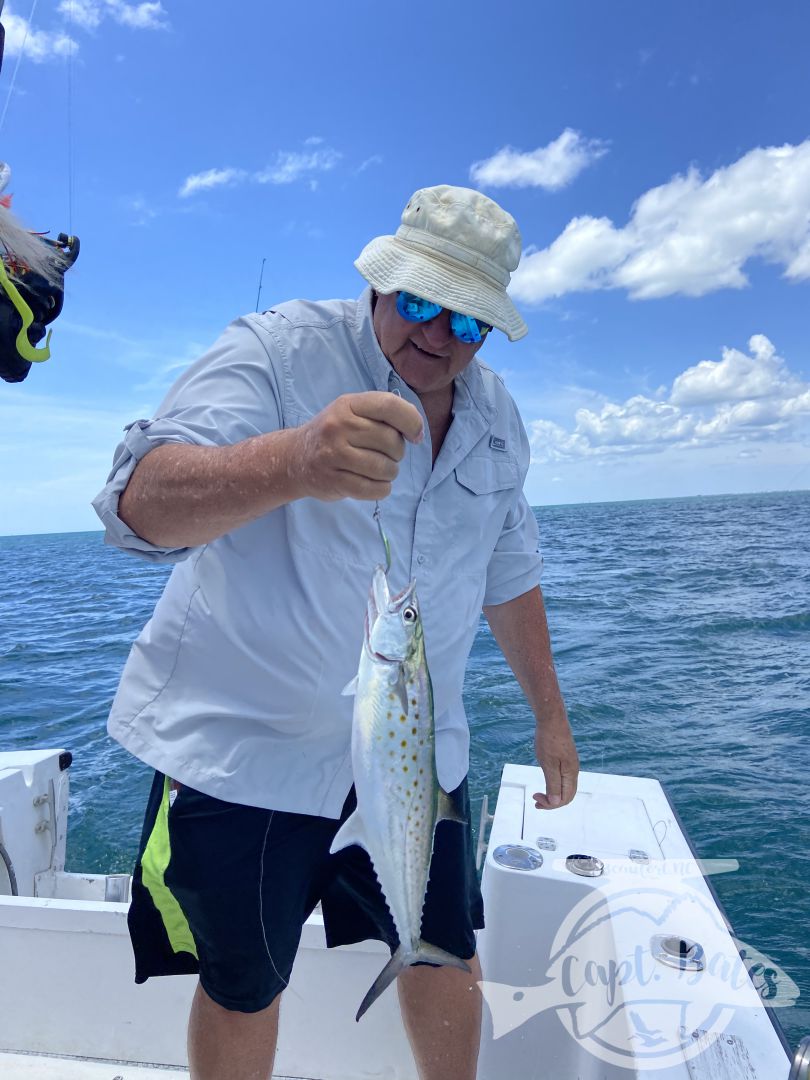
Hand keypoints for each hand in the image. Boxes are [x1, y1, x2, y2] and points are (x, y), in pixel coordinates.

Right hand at [294, 392, 423, 501]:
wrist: (295, 458)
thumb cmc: (335, 434)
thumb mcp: (352, 412)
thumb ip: (383, 415)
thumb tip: (416, 432)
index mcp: (348, 404)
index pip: (389, 405)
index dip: (411, 421)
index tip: (415, 435)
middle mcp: (338, 426)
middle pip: (391, 441)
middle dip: (397, 452)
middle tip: (386, 455)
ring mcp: (334, 455)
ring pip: (385, 468)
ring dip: (389, 473)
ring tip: (378, 469)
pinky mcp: (334, 481)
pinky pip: (374, 489)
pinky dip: (381, 489)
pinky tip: (374, 483)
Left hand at [532, 705, 578, 810]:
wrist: (552, 718)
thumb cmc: (549, 740)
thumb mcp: (548, 764)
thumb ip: (553, 784)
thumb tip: (556, 803)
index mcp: (571, 773)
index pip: (566, 798)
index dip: (551, 804)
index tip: (535, 799)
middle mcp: (573, 770)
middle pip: (567, 795)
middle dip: (552, 802)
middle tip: (535, 800)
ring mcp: (570, 764)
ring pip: (565, 787)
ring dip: (552, 794)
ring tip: (538, 795)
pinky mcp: (566, 758)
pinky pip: (563, 777)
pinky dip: (554, 784)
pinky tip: (545, 780)